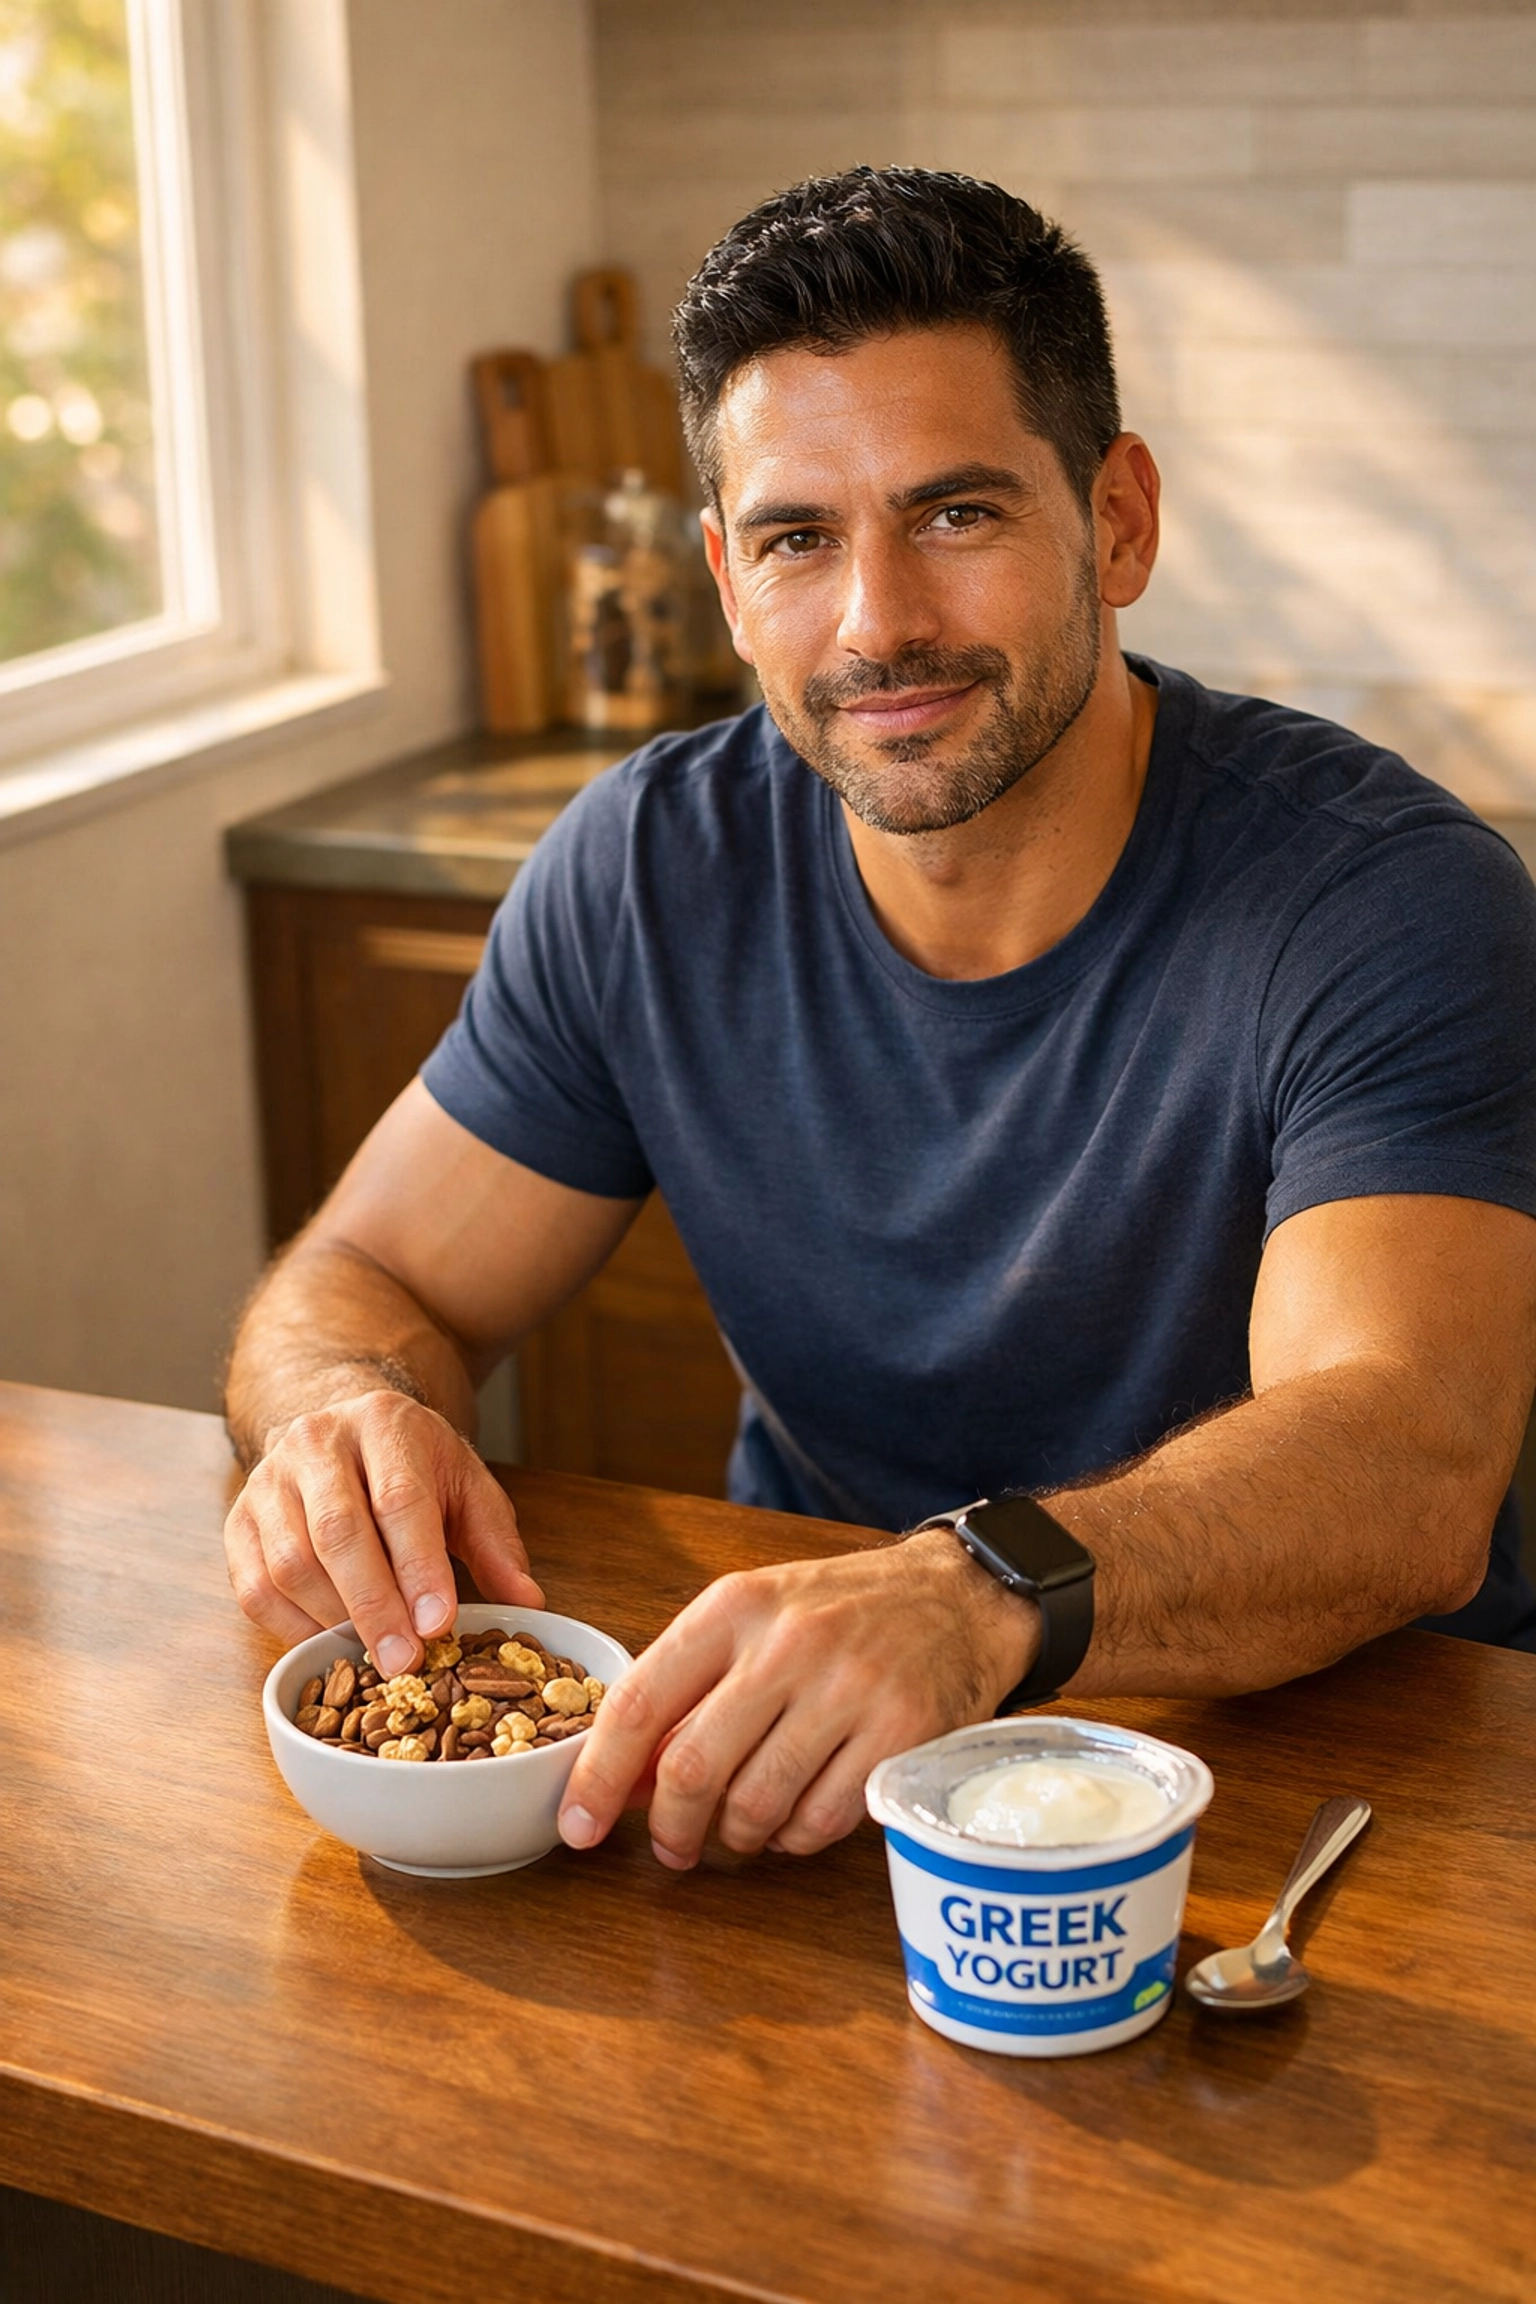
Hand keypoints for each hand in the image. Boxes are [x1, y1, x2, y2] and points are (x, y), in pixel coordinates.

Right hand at [224, 1389, 543, 1670]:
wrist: (344, 1427)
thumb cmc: (412, 1464)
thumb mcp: (465, 1486)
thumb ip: (495, 1542)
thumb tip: (526, 1601)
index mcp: (385, 1424)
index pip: (400, 1500)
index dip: (418, 1568)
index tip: (439, 1625)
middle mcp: (317, 1443)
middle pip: (338, 1533)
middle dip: (374, 1607)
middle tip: (405, 1663)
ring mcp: (268, 1479)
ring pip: (290, 1564)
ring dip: (334, 1620)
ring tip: (374, 1656)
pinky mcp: (238, 1519)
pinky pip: (254, 1588)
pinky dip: (291, 1628)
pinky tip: (329, 1643)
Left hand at [558, 1529, 1036, 1865]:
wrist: (956, 1596)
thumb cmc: (840, 1612)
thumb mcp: (754, 1617)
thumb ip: (689, 1685)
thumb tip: (625, 1777)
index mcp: (735, 1607)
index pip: (643, 1700)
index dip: (600, 1774)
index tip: (578, 1824)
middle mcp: (788, 1643)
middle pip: (693, 1766)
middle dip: (668, 1827)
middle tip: (669, 1848)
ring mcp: (848, 1689)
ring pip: (755, 1804)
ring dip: (735, 1838)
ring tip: (740, 1831)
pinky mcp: (899, 1734)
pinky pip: (820, 1821)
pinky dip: (793, 1839)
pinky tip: (794, 1821)